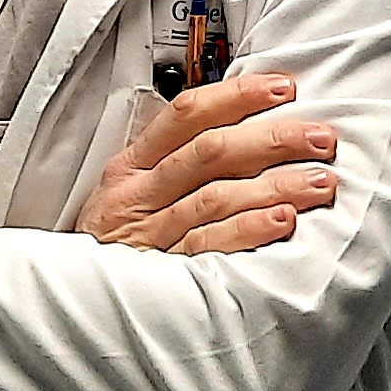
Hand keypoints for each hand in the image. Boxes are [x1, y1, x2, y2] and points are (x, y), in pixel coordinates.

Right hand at [73, 71, 337, 255]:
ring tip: (319, 182)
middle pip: (211, 152)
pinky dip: (248, 230)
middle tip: (320, 137)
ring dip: (275, 186)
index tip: (283, 88)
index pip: (188, 115)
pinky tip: (282, 222)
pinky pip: (210, 246)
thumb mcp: (128, 193)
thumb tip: (242, 128)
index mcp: (133, 165)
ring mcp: (151, 233)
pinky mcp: (162, 274)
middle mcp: (140, 193)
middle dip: (272, 139)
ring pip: (217, 196)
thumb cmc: (110, 242)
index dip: (238, 97)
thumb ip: (173, 162)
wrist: (70, 302)